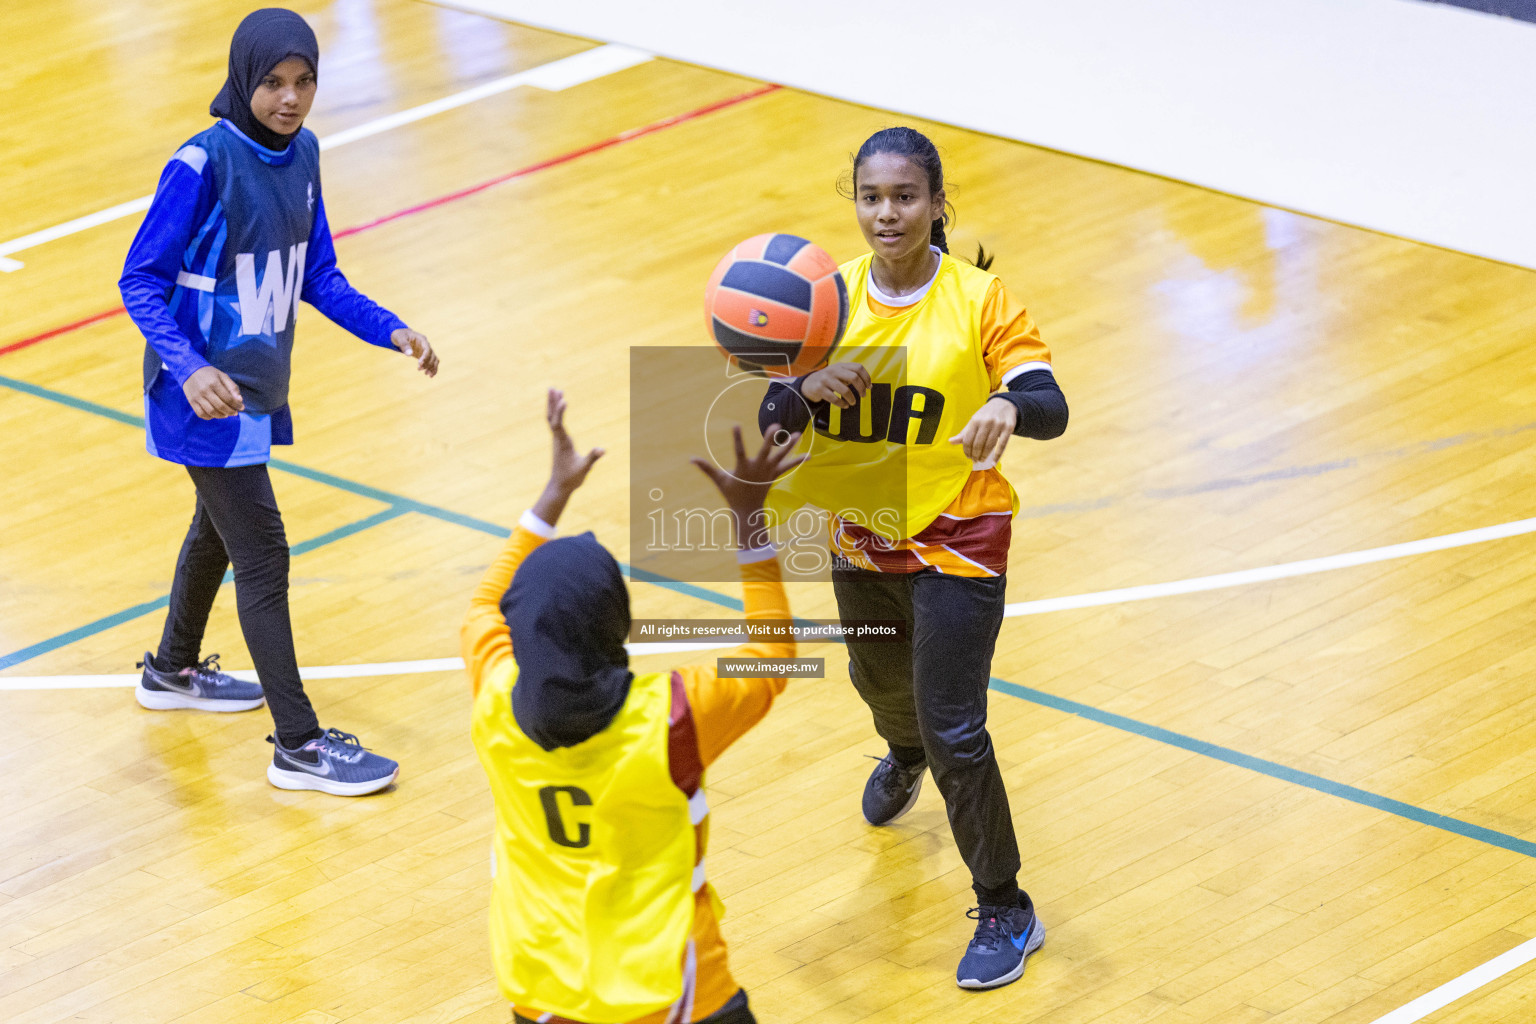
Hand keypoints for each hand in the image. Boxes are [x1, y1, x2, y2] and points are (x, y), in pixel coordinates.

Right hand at [182, 366, 243, 418]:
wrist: (189, 370)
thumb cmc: (209, 374)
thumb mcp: (223, 376)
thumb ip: (232, 387)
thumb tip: (240, 400)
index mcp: (214, 383)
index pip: (228, 398)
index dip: (236, 405)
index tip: (241, 407)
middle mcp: (205, 391)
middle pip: (220, 406)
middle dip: (230, 412)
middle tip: (235, 413)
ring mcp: (197, 397)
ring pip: (211, 412)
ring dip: (221, 416)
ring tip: (226, 414)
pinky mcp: (192, 402)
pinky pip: (201, 414)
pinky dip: (210, 417)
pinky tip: (215, 414)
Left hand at [391, 327, 438, 376]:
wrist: (401, 335)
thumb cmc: (400, 335)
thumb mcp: (400, 338)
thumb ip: (404, 345)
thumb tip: (409, 354)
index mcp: (422, 339)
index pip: (427, 349)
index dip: (425, 357)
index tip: (420, 364)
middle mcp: (426, 345)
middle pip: (432, 355)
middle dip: (427, 363)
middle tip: (419, 369)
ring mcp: (426, 350)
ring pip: (434, 359)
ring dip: (432, 367)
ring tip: (428, 375)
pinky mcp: (424, 355)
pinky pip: (431, 362)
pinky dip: (432, 368)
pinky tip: (430, 375)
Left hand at [531, 389, 603, 527]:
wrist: (559, 486)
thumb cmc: (572, 477)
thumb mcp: (584, 468)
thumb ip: (593, 457)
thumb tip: (603, 450)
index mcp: (563, 443)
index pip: (558, 424)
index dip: (560, 412)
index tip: (564, 400)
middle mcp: (557, 439)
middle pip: (551, 417)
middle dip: (553, 403)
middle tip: (553, 388)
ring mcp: (556, 440)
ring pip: (551, 418)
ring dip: (552, 405)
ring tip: (554, 390)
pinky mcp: (558, 441)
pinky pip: (555, 423)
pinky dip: (556, 413)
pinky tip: (559, 407)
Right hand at [691, 423, 804, 549]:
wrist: (747, 510)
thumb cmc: (731, 493)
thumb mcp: (718, 480)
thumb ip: (706, 468)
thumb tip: (690, 459)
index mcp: (743, 468)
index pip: (739, 450)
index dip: (737, 438)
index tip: (736, 424)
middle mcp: (758, 468)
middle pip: (766, 451)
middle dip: (771, 439)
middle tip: (776, 425)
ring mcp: (768, 472)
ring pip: (781, 457)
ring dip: (790, 446)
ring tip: (799, 434)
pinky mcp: (775, 476)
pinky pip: (789, 467)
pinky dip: (798, 461)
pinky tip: (809, 455)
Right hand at [800, 362, 870, 409]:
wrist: (809, 384)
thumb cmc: (829, 380)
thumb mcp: (838, 374)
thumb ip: (851, 375)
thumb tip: (867, 384)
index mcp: (840, 365)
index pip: (858, 367)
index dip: (866, 377)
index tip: (869, 387)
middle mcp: (833, 370)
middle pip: (854, 377)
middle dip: (861, 388)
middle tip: (863, 395)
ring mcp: (825, 379)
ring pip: (845, 390)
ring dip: (852, 398)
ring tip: (853, 402)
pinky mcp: (819, 389)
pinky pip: (834, 399)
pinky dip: (842, 404)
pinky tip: (845, 405)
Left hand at [948, 397, 1017, 465]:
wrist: (1004, 403)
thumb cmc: (986, 414)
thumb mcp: (974, 420)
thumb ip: (964, 433)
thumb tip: (950, 442)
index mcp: (975, 420)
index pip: (968, 439)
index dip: (967, 450)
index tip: (968, 456)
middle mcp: (986, 422)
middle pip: (978, 444)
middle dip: (975, 455)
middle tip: (975, 460)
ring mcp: (998, 425)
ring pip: (989, 445)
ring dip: (984, 456)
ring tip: (981, 460)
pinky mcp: (1009, 428)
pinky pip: (1002, 445)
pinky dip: (998, 455)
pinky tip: (993, 462)